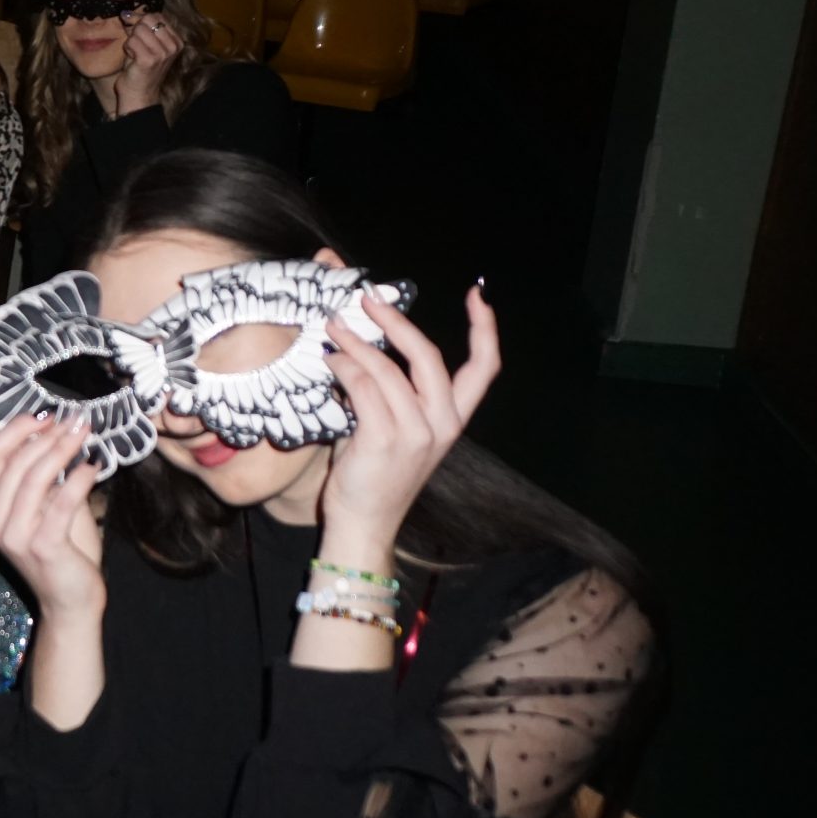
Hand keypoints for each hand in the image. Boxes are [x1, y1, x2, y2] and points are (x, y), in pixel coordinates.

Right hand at [0, 415, 106, 622]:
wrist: (70, 601)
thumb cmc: (61, 551)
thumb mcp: (44, 507)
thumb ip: (43, 476)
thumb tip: (59, 433)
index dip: (15, 429)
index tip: (44, 415)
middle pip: (13, 461)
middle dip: (45, 435)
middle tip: (74, 421)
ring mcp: (14, 535)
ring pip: (34, 477)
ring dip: (62, 449)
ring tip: (84, 434)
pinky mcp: (42, 546)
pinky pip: (61, 502)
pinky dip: (79, 479)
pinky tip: (94, 467)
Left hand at [111, 13, 179, 114]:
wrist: (139, 95)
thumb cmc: (141, 69)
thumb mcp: (147, 44)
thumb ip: (142, 27)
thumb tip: (127, 12)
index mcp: (177, 40)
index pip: (157, 15)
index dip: (142, 21)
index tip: (138, 35)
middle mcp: (173, 46)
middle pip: (148, 19)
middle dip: (137, 30)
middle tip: (137, 47)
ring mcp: (163, 53)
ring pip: (138, 29)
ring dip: (132, 41)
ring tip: (136, 54)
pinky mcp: (150, 59)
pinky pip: (131, 41)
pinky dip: (128, 49)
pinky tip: (133, 60)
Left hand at [319, 285, 499, 548]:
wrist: (365, 523)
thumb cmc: (374, 472)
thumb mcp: (392, 426)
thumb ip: (388, 390)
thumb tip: (360, 347)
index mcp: (453, 419)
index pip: (484, 369)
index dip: (485, 328)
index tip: (478, 294)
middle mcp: (442, 424)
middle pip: (429, 358)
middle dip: (397, 322)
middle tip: (367, 300)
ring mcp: (415, 434)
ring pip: (388, 370)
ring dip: (357, 343)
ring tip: (334, 329)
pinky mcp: (384, 441)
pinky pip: (364, 389)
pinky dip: (345, 367)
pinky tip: (331, 361)